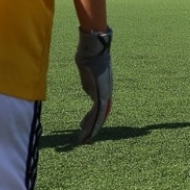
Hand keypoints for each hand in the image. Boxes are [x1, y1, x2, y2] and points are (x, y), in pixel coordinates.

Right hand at [74, 28, 112, 143]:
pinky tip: (86, 133)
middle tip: (85, 139)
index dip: (93, 117)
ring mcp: (105, 94)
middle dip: (91, 128)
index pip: (100, 107)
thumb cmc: (88, 54)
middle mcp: (106, 93)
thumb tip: (88, 87)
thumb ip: (88, 80)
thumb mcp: (87, 70)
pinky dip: (91, 126)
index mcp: (103, 87)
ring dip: (90, 131)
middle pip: (100, 115)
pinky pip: (97, 115)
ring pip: (98, 118)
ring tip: (82, 141)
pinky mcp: (101, 95)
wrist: (93, 48)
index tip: (84, 124)